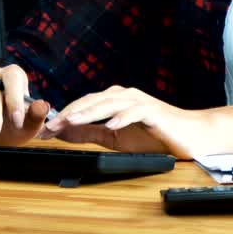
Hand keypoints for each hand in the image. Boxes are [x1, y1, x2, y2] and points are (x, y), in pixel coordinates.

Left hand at [44, 86, 211, 159]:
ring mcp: (139, 102)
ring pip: (109, 103)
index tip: (44, 128)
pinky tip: (111, 125)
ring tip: (71, 121)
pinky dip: (123, 118)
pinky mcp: (154, 112)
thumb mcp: (115, 138)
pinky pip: (135, 113)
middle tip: (49, 125)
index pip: (84, 105)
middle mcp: (124, 96)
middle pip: (92, 101)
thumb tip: (63, 132)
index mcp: (114, 100)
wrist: (189, 136)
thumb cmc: (153, 135)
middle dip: (69, 113)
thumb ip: (90, 133)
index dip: (63, 115)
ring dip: (89, 113)